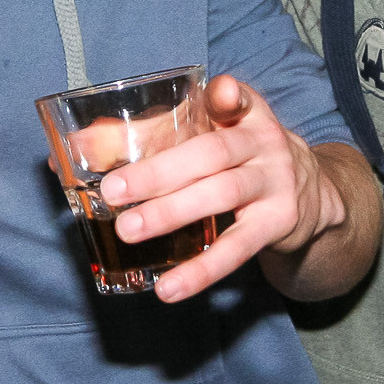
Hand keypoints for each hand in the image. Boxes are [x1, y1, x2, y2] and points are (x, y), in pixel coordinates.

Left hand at [98, 75, 344, 301]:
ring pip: (222, 195)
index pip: (237, 98)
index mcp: (245, 114)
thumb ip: (149, 137)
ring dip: (172, 213)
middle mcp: (265, 143)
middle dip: (160, 172)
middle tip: (113, 191)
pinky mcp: (277, 224)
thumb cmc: (238, 161)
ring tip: (129, 230)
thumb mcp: (210, 137)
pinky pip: (237, 249)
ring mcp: (275, 183)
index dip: (228, 97)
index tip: (219, 95)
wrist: (309, 197)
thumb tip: (73, 149)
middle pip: (212, 154)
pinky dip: (202, 271)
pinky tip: (170, 288)